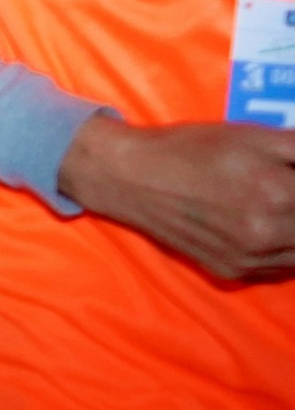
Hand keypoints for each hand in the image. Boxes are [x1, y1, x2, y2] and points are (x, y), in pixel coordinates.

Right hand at [57, 114, 294, 282]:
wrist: (131, 177)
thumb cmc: (194, 148)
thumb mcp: (257, 135)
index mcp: (278, 194)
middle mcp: (267, 236)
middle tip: (287, 192)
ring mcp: (250, 261)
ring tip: (282, 207)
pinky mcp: (233, 274)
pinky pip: (282, 270)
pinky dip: (288, 252)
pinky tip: (274, 228)